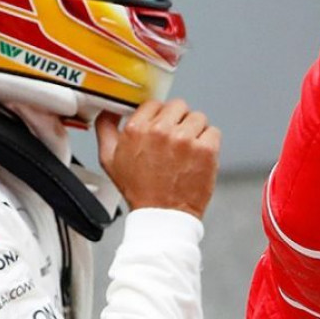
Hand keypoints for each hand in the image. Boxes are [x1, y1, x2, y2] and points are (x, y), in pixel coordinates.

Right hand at [95, 99, 220, 219]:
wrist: (162, 216)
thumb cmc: (139, 190)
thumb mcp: (110, 160)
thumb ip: (105, 129)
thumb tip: (108, 110)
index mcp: (137, 129)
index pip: (154, 103)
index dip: (158, 116)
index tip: (161, 128)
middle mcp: (161, 131)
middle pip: (178, 106)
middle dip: (177, 121)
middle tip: (174, 141)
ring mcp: (185, 139)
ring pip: (197, 117)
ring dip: (194, 131)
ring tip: (186, 151)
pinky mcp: (206, 149)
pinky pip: (213, 131)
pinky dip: (208, 142)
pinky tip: (197, 157)